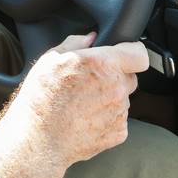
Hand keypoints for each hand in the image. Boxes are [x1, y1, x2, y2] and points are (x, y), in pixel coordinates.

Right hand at [1, 33, 147, 172]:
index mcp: (102, 64)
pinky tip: (84, 117)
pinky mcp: (119, 132)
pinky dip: (106, 117)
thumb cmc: (41, 98)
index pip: (138, 53)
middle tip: (91, 81)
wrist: (39, 138)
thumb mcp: (50, 59)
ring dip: (109, 97)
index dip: (132, 51)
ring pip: (122, 98)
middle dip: (115, 75)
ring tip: (82, 102)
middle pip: (130, 76)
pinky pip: (118, 118)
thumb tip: (90, 38)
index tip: (124, 53)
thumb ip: (75, 43)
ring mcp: (120, 112)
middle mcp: (117, 88)